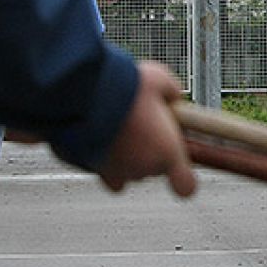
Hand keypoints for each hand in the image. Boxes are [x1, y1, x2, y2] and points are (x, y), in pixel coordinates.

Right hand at [98, 62, 194, 196]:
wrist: (81, 89)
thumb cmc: (124, 85)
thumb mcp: (160, 80)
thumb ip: (172, 95)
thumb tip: (173, 98)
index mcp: (168, 152)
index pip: (185, 186)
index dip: (183, 177)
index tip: (179, 164)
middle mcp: (143, 168)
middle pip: (153, 168)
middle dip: (150, 150)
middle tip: (140, 124)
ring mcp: (115, 171)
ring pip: (127, 169)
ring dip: (126, 154)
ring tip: (117, 125)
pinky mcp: (89, 168)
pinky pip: (101, 168)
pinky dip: (102, 157)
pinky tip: (100, 136)